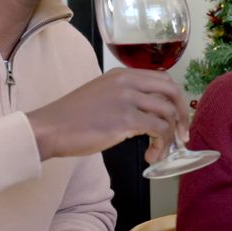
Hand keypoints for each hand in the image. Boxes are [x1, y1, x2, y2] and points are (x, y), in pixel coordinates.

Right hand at [27, 68, 189, 163]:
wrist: (49, 129)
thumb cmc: (73, 118)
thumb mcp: (103, 95)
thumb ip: (127, 97)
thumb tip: (153, 114)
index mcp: (123, 74)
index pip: (163, 79)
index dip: (175, 99)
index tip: (177, 118)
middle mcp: (128, 81)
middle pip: (172, 91)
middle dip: (182, 115)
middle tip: (182, 136)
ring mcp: (128, 99)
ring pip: (168, 113)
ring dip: (170, 136)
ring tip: (158, 152)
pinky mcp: (126, 119)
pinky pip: (159, 130)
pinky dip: (161, 145)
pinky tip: (151, 156)